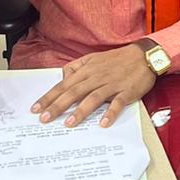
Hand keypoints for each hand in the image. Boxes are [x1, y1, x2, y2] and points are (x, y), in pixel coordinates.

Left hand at [33, 45, 156, 127]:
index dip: (49, 97)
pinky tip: (103, 123)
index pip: (64, 85)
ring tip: (69, 123)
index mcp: (87, 71)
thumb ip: (76, 68)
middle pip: (74, 92)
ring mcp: (111, 84)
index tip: (36, 108)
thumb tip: (64, 79)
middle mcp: (96, 77)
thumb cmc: (117, 58)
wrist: (144, 55)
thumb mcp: (92, 58)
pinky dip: (110, 113)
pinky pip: (117, 103)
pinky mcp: (126, 91)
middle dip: (58, 106)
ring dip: (80, 111)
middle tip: (45, 119)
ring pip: (93, 98)